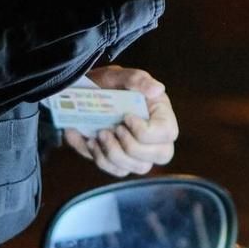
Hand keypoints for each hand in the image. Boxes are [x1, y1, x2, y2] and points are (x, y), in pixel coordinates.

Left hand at [62, 66, 177, 176]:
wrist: (80, 99)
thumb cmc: (106, 85)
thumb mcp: (118, 77)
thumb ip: (138, 79)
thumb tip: (158, 89)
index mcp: (160, 114)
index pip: (167, 133)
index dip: (146, 131)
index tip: (126, 117)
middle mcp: (156, 137)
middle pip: (161, 155)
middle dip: (132, 145)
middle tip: (112, 128)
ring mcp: (141, 153)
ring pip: (139, 167)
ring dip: (115, 153)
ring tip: (100, 134)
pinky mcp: (122, 162)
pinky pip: (118, 171)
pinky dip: (102, 159)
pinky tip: (91, 142)